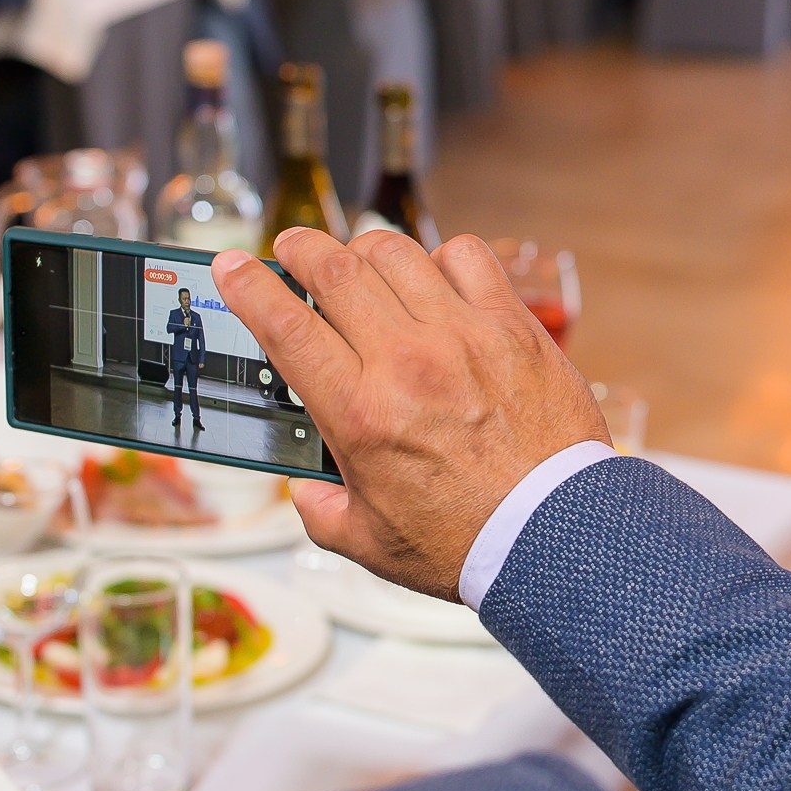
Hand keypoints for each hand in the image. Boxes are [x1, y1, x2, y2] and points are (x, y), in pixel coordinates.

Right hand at [212, 231, 607, 601]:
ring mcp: (463, 337)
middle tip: (292, 247)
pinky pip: (468, 258)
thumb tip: (305, 489)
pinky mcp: (512, 327)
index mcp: (359, 415)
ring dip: (364, 247)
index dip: (250, 287)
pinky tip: (435, 275)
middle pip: (335, 271)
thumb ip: (322, 512)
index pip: (286, 328)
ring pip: (396, 254)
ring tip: (357, 257)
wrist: (557, 532)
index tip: (233, 267)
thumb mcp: (370, 542)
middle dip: (302, 249)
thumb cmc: (470, 542)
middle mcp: (406, 364)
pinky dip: (441, 256)